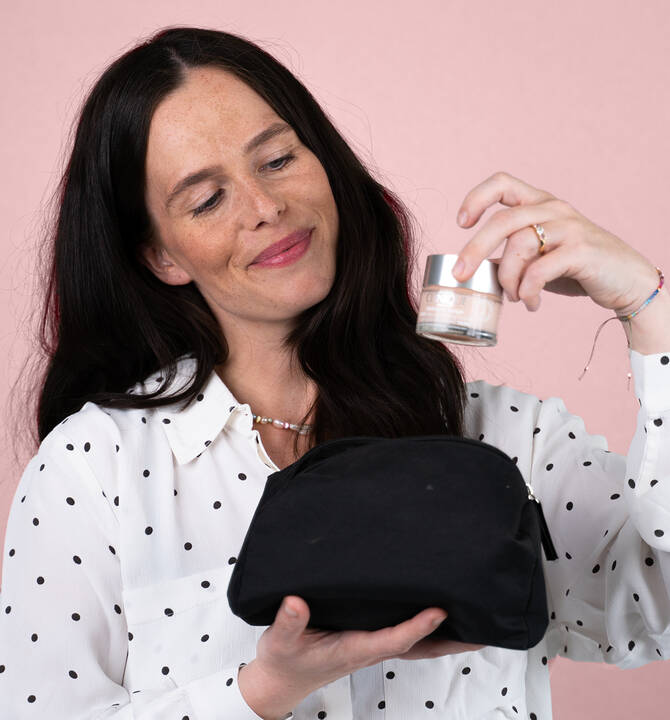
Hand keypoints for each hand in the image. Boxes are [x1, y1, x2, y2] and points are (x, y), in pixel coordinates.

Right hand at [240, 595, 484, 714]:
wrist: (281, 681)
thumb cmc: (284, 661)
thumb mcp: (279, 641)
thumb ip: (289, 622)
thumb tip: (296, 602)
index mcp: (353, 649)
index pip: (393, 639)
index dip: (417, 627)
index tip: (439, 612)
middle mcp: (369, 648)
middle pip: (420, 648)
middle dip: (452, 641)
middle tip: (485, 628)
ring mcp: (372, 646)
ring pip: (417, 644)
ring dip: (446, 635)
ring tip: (475, 619)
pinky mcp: (368, 640)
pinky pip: (406, 635)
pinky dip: (427, 629)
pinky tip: (438, 616)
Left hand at [452, 171, 659, 314]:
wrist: (626, 280)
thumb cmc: (577, 267)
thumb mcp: (540, 254)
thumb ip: (512, 253)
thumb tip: (475, 267)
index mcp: (541, 203)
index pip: (503, 183)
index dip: (477, 198)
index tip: (461, 223)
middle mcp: (554, 209)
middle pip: (502, 221)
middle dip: (474, 249)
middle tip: (461, 274)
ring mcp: (569, 227)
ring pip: (518, 246)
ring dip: (508, 279)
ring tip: (516, 297)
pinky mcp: (581, 251)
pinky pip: (539, 271)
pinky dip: (528, 291)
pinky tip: (531, 303)